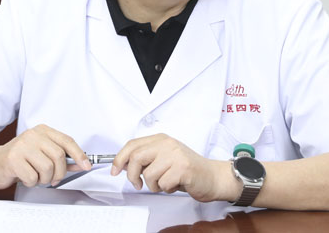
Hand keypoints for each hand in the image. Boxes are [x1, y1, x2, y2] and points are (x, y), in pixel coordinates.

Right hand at [0, 124, 90, 187]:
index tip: (86, 166)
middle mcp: (33, 135)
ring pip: (47, 168)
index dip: (79, 155)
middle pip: (59, 156)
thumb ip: (61, 159)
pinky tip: (24, 178)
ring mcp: (22, 145)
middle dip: (59, 173)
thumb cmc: (19, 160)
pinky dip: (31, 182)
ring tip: (36, 177)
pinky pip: (32, 177)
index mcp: (43, 131)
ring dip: (44, 179)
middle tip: (53, 179)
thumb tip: (81, 164)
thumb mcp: (42, 155)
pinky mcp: (13, 158)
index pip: (67, 141)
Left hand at [111, 134, 237, 201]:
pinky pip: (163, 183)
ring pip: (149, 174)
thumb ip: (146, 158)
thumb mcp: (164, 158)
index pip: (132, 145)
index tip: (115, 170)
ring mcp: (175, 155)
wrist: (213, 177)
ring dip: (153, 185)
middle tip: (138, 184)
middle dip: (132, 175)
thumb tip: (123, 165)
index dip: (119, 158)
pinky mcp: (183, 168)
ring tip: (165, 183)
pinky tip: (175, 184)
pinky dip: (166, 189)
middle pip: (136, 157)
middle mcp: (167, 144)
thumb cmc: (188, 170)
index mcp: (161, 139)